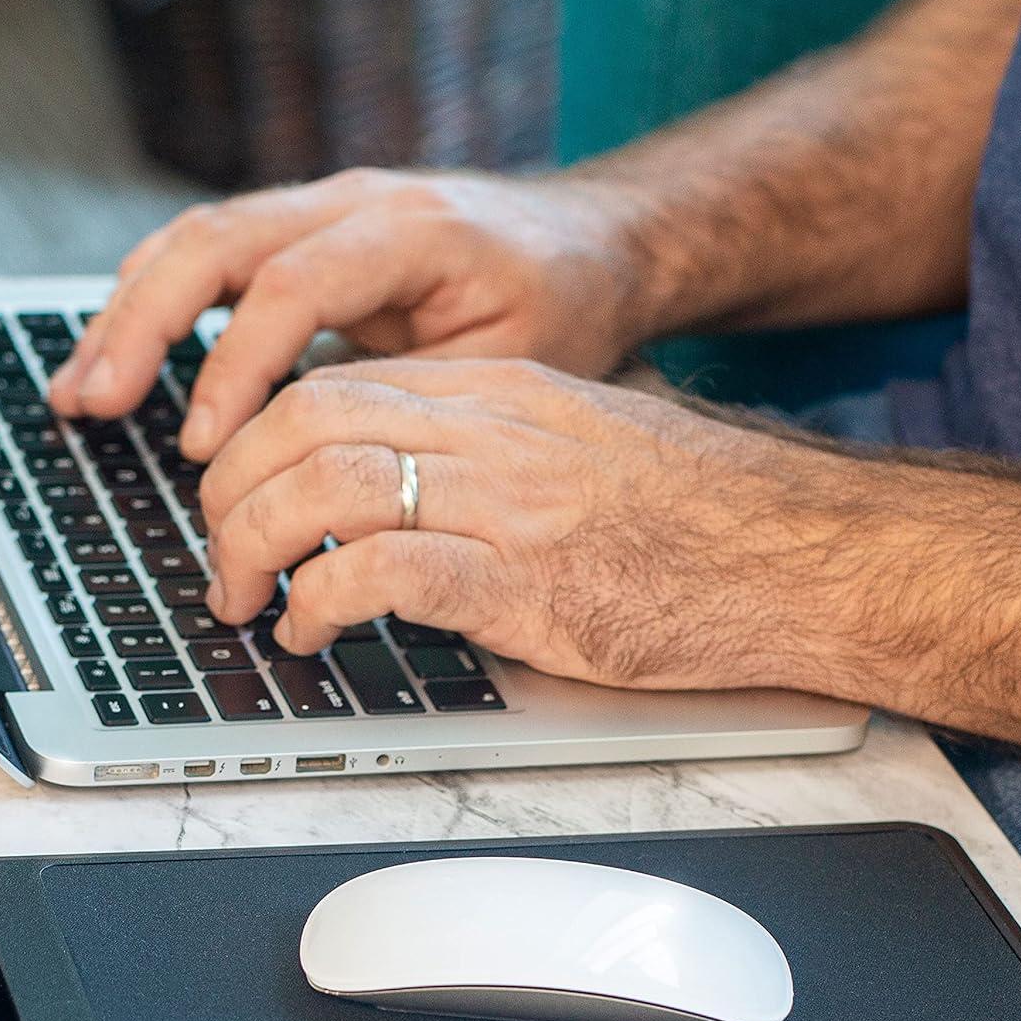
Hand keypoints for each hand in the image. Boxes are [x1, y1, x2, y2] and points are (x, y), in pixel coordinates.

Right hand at [47, 168, 645, 462]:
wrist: (589, 244)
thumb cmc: (562, 312)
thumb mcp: (514, 364)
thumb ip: (415, 397)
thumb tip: (320, 466)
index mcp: (410, 231)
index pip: (292, 285)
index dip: (234, 366)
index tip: (202, 447)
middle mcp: (353, 203)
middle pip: (216, 241)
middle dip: (143, 326)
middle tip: (92, 404)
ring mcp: (323, 209)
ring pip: (197, 240)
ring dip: (127, 315)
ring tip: (78, 392)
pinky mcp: (305, 232)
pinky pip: (212, 253)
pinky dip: (155, 304)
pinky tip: (117, 355)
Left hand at [201, 359, 846, 694]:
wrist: (800, 554)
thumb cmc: (694, 516)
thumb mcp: (576, 447)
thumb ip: (482, 451)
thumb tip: (390, 490)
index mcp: (497, 390)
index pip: (330, 386)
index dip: (252, 445)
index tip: (233, 500)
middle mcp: (490, 430)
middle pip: (304, 422)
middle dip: (228, 493)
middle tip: (219, 560)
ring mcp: (505, 504)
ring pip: (322, 486)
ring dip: (252, 548)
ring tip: (245, 603)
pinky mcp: (524, 585)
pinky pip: (378, 572)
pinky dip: (315, 603)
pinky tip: (307, 633)